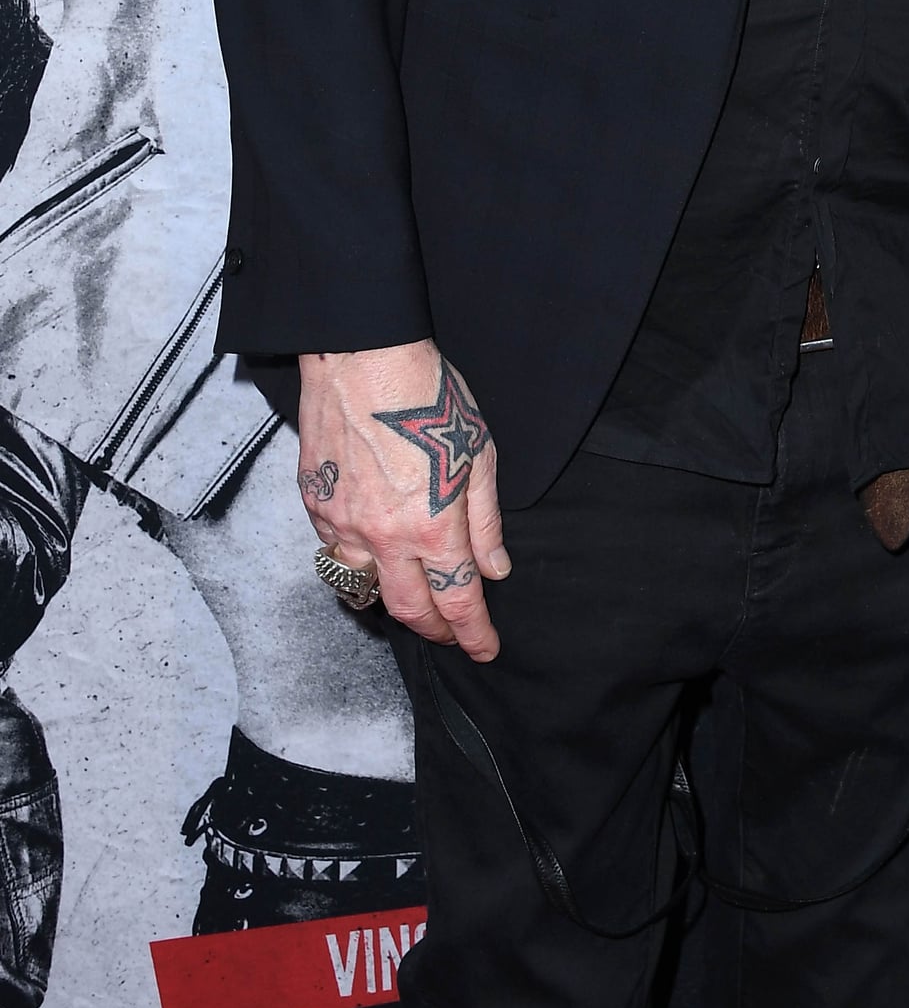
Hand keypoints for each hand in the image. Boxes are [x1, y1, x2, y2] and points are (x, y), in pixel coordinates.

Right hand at [296, 340, 510, 660]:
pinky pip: (335, 551)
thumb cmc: (429, 398)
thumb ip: (485, 521)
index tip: (485, 649)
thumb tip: (494, 570)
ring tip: (412, 598)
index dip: (473, 634)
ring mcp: (342, 525)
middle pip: (408, 610)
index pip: (456, 602)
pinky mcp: (314, 505)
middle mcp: (384, 538)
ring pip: (363, 587)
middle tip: (452, 634)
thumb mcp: (479, 455)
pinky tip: (373, 552)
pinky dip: (357, 561)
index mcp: (433, 528)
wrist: (361, 359)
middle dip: (434, 630)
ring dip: (390, 601)